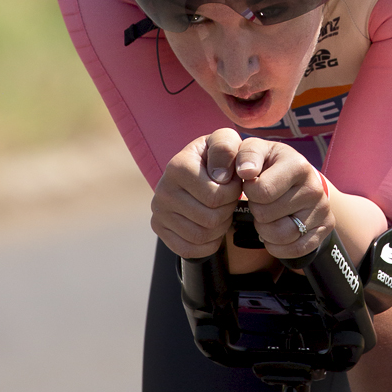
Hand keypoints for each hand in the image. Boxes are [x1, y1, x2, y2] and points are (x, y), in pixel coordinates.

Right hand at [151, 129, 243, 257]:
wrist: (198, 170)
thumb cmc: (217, 157)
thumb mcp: (225, 141)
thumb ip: (226, 148)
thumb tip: (220, 177)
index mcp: (177, 166)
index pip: (216, 197)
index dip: (233, 193)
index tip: (231, 183)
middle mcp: (162, 190)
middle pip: (210, 219)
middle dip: (227, 211)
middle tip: (225, 199)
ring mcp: (158, 211)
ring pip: (202, 236)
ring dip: (219, 227)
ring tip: (218, 210)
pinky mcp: (159, 228)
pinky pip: (190, 250)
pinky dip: (207, 243)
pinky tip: (210, 227)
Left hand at [232, 137, 332, 259]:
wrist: (298, 178)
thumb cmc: (270, 165)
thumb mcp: (256, 150)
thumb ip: (247, 155)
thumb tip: (246, 171)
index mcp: (297, 165)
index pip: (261, 191)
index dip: (249, 191)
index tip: (254, 184)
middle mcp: (314, 188)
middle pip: (266, 215)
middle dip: (256, 210)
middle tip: (262, 201)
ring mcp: (322, 209)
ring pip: (281, 235)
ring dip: (265, 230)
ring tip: (267, 217)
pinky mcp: (325, 227)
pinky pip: (296, 249)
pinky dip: (279, 246)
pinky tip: (276, 233)